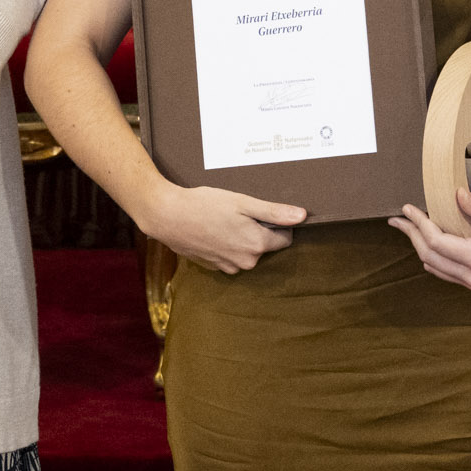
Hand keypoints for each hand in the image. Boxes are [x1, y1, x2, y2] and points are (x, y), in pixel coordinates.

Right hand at [140, 183, 306, 274]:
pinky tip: (212, 230)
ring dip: (241, 238)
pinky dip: (226, 244)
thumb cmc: (205, 205)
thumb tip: (301, 216)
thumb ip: (274, 212)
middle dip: (257, 230)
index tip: (261, 211)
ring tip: (223, 219)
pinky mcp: (214, 267)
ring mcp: (229, 267)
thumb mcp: (243, 202)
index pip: (285, 239)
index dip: (277, 223)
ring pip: (246, 251)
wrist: (168, 216)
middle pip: (264, 245)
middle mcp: (246, 262)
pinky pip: (230, 256)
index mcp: (256, 245)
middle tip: (238, 212)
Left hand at [390, 188, 470, 290]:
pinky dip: (432, 256)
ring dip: (419, 246)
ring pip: (434, 266)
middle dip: (412, 235)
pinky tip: (428, 243)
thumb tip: (455, 194)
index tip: (408, 209)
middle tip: (399, 218)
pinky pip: (444, 272)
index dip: (419, 224)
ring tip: (408, 228)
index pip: (437, 243)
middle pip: (429, 256)